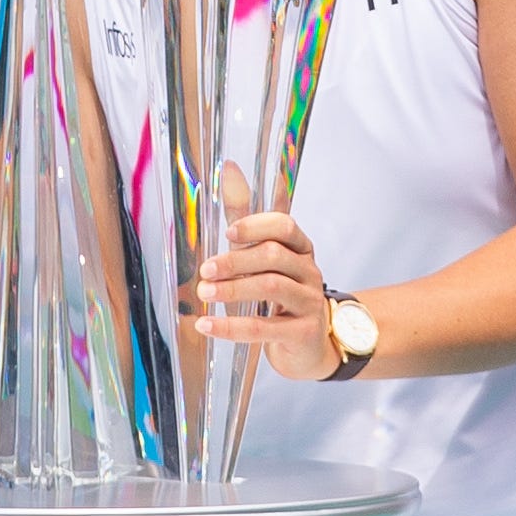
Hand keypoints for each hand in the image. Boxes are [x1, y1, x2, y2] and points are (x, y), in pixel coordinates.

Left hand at [194, 210, 334, 380]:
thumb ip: (246, 224)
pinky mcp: (304, 333)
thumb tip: (229, 170)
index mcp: (301, 249)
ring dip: (232, 289)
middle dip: (235, 261)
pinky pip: (263, 327)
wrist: (306, 345)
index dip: (256, 226)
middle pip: (274, 256)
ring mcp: (310, 302)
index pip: (285, 227)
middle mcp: (310, 272)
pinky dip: (230, 326)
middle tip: (205, 271)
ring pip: (271, 287)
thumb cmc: (279, 296)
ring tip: (205, 292)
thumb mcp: (263, 261)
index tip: (228, 232)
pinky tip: (206, 324)